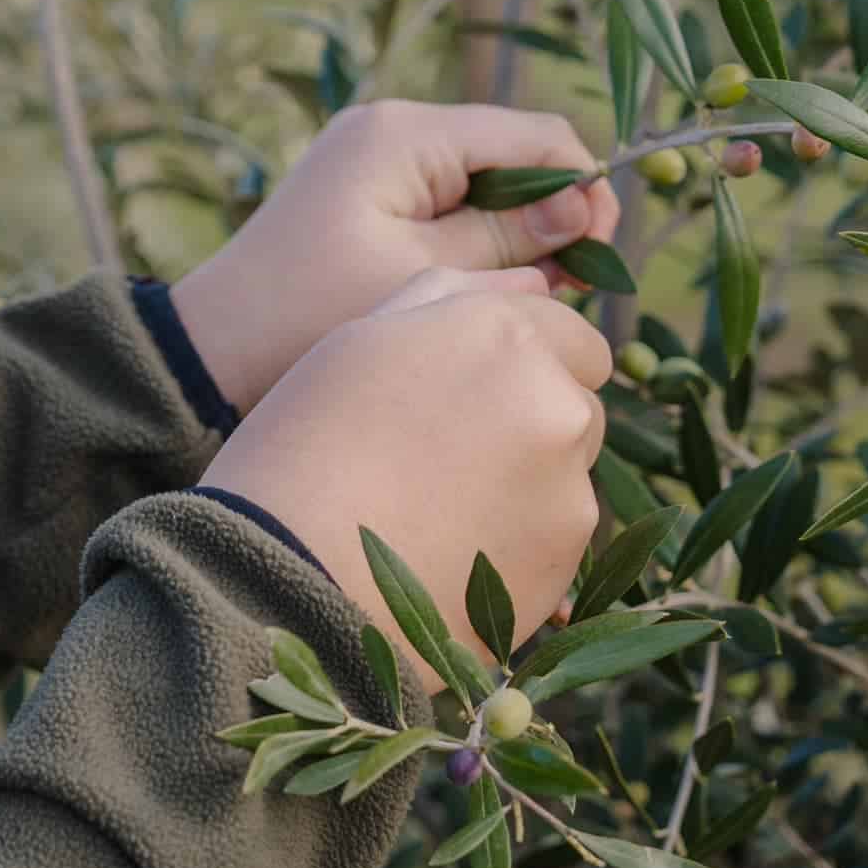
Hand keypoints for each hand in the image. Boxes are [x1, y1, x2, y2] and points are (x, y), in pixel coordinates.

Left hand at [171, 101, 620, 412]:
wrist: (209, 353)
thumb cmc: (309, 318)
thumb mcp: (425, 281)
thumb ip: (510, 242)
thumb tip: (586, 209)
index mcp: (405, 135)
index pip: (532, 137)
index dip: (582, 188)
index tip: (602, 253)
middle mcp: (391, 131)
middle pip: (511, 157)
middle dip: (551, 217)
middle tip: (576, 288)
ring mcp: (376, 163)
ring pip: (482, 186)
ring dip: (516, 237)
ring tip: (533, 301)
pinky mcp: (368, 199)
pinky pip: (445, 209)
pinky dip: (476, 247)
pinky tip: (488, 297)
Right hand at [203, 268, 610, 685]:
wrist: (289, 581)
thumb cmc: (301, 450)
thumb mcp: (358, 342)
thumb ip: (450, 301)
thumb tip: (531, 286)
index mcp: (502, 331)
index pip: (572, 335)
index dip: (527, 363)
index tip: (478, 397)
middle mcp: (554, 400)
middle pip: (578, 404)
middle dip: (536, 422)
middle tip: (451, 460)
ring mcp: (569, 486)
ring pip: (570, 475)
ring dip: (530, 484)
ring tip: (441, 515)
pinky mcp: (565, 560)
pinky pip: (557, 540)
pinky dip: (520, 545)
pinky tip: (452, 557)